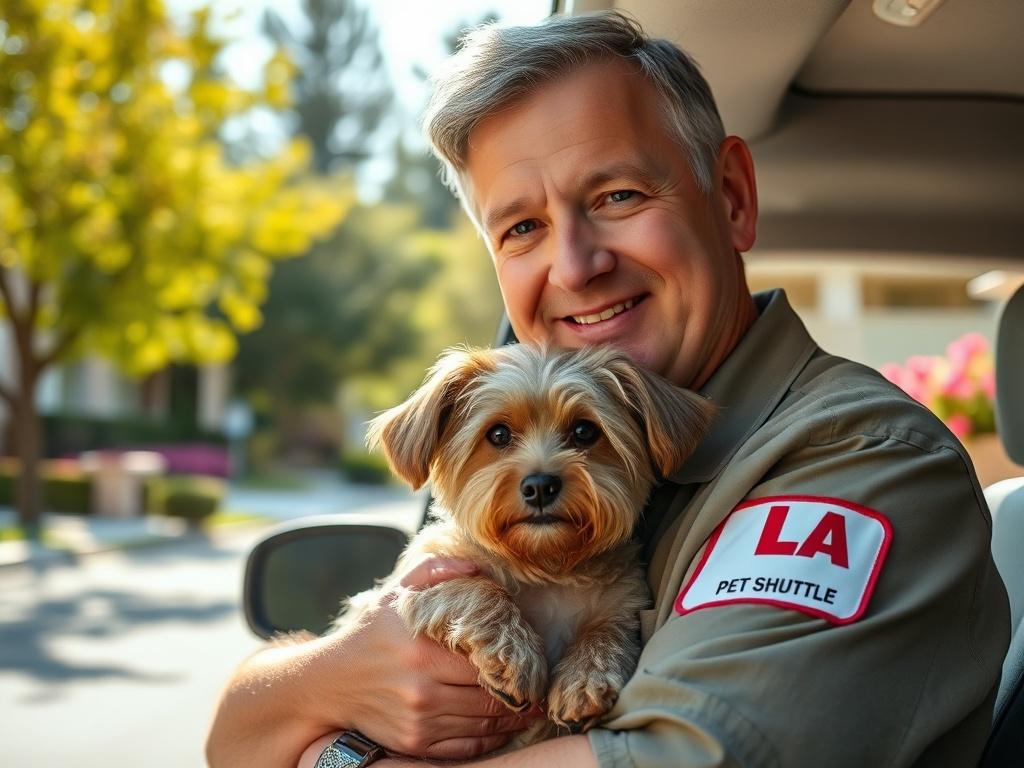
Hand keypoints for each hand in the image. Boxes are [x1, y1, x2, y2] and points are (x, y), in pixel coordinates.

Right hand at [312, 556, 538, 759]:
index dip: (515, 665)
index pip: (486, 664)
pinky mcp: (414, 745)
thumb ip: (435, 572)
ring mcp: (419, 722)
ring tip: (529, 707)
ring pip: (483, 725)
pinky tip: (504, 727)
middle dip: (520, 695)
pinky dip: (490, 739)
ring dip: (512, 719)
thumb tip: (476, 569)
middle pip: (490, 699)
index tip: (532, 660)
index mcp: (423, 652)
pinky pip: (466, 748)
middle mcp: (423, 691)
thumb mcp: (397, 594)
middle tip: (539, 687)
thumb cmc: (370, 634)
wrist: (329, 683)